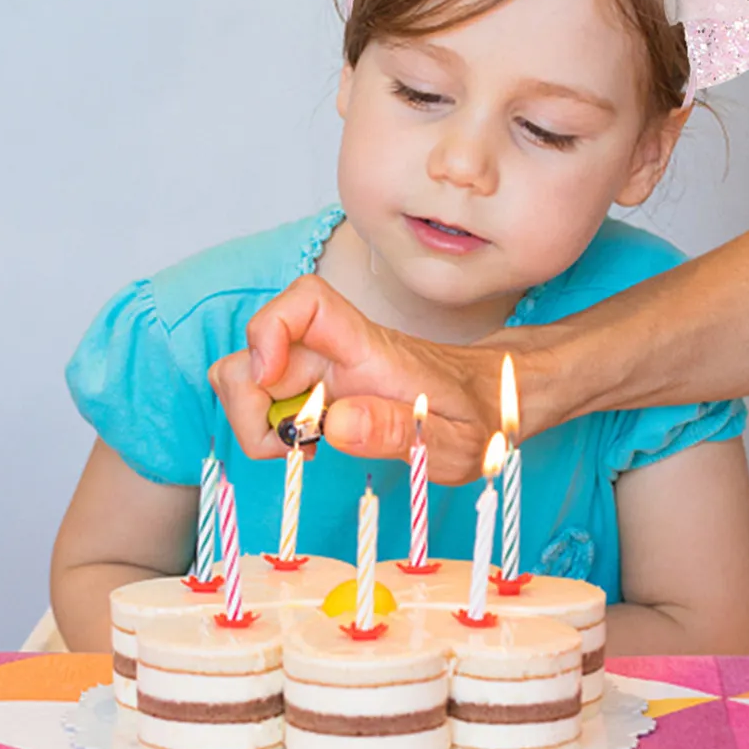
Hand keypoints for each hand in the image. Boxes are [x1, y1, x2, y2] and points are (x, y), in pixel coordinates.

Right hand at [208, 275, 505, 483]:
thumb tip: (335, 425)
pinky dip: (269, 426)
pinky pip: (267, 397)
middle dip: (250, 407)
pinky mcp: (319, 387)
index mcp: (370, 349)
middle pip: (254, 351)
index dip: (270, 330)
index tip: (271, 384)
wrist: (499, 397)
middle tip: (295, 447)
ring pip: (248, 374)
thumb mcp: (456, 442)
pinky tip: (310, 443)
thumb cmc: (482, 415)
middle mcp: (338, 349)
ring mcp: (324, 368)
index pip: (306, 301)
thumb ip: (398, 432)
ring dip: (255, 419)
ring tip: (303, 447)